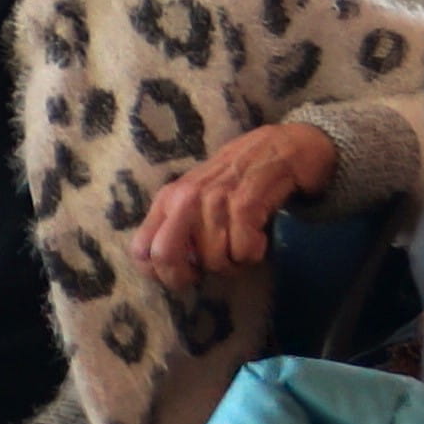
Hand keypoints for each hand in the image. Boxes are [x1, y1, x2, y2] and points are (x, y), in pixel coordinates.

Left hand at [131, 117, 341, 281]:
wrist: (283, 148)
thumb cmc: (238, 181)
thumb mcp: (198, 201)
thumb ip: (179, 228)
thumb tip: (169, 271)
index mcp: (167, 200)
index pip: (140, 249)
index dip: (160, 273)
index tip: (186, 274)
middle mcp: (183, 198)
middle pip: (165, 255)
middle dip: (188, 275)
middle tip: (213, 268)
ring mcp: (213, 198)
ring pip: (212, 258)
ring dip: (233, 262)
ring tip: (245, 244)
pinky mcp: (246, 200)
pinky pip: (243, 250)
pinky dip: (254, 253)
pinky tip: (260, 238)